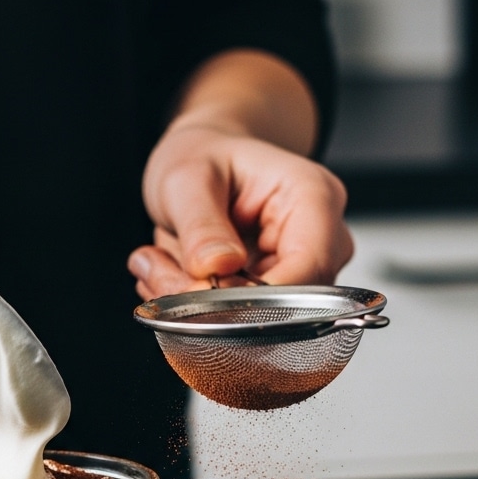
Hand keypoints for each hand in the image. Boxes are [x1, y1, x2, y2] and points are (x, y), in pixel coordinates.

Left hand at [128, 122, 353, 300]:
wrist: (202, 162)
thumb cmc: (204, 157)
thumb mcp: (187, 178)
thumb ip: (200, 224)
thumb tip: (217, 267)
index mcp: (313, 197)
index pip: (309, 266)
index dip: (257, 296)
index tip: (202, 295)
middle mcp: (320, 239)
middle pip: (284, 302)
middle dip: (212, 301)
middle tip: (158, 270)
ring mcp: (301, 271)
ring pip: (256, 320)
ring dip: (194, 304)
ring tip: (158, 264)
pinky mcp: (275, 295)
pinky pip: (237, 321)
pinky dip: (192, 307)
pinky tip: (171, 274)